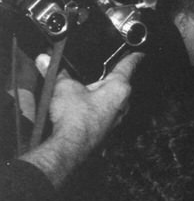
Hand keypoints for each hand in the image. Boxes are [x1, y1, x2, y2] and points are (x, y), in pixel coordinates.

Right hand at [21, 52, 141, 186]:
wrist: (71, 146)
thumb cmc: (74, 118)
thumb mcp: (64, 87)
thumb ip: (58, 72)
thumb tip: (46, 59)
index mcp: (119, 88)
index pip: (128, 66)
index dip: (133, 57)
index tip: (140, 53)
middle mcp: (123, 103)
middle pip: (118, 84)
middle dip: (106, 79)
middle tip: (93, 74)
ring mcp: (117, 118)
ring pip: (110, 100)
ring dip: (99, 95)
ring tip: (82, 94)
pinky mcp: (108, 129)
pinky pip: (104, 113)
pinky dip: (95, 108)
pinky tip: (81, 110)